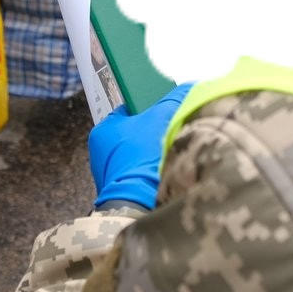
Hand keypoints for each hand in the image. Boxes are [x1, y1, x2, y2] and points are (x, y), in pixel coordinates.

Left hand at [88, 84, 194, 210]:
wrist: (139, 204)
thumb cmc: (143, 157)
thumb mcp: (161, 118)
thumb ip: (175, 98)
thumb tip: (191, 86)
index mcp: (104, 130)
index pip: (128, 110)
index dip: (148, 106)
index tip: (166, 106)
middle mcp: (102, 153)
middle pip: (136, 133)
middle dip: (155, 132)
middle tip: (176, 128)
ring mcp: (111, 176)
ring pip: (141, 156)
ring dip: (157, 154)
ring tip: (176, 151)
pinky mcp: (123, 194)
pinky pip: (143, 176)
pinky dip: (155, 173)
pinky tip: (169, 171)